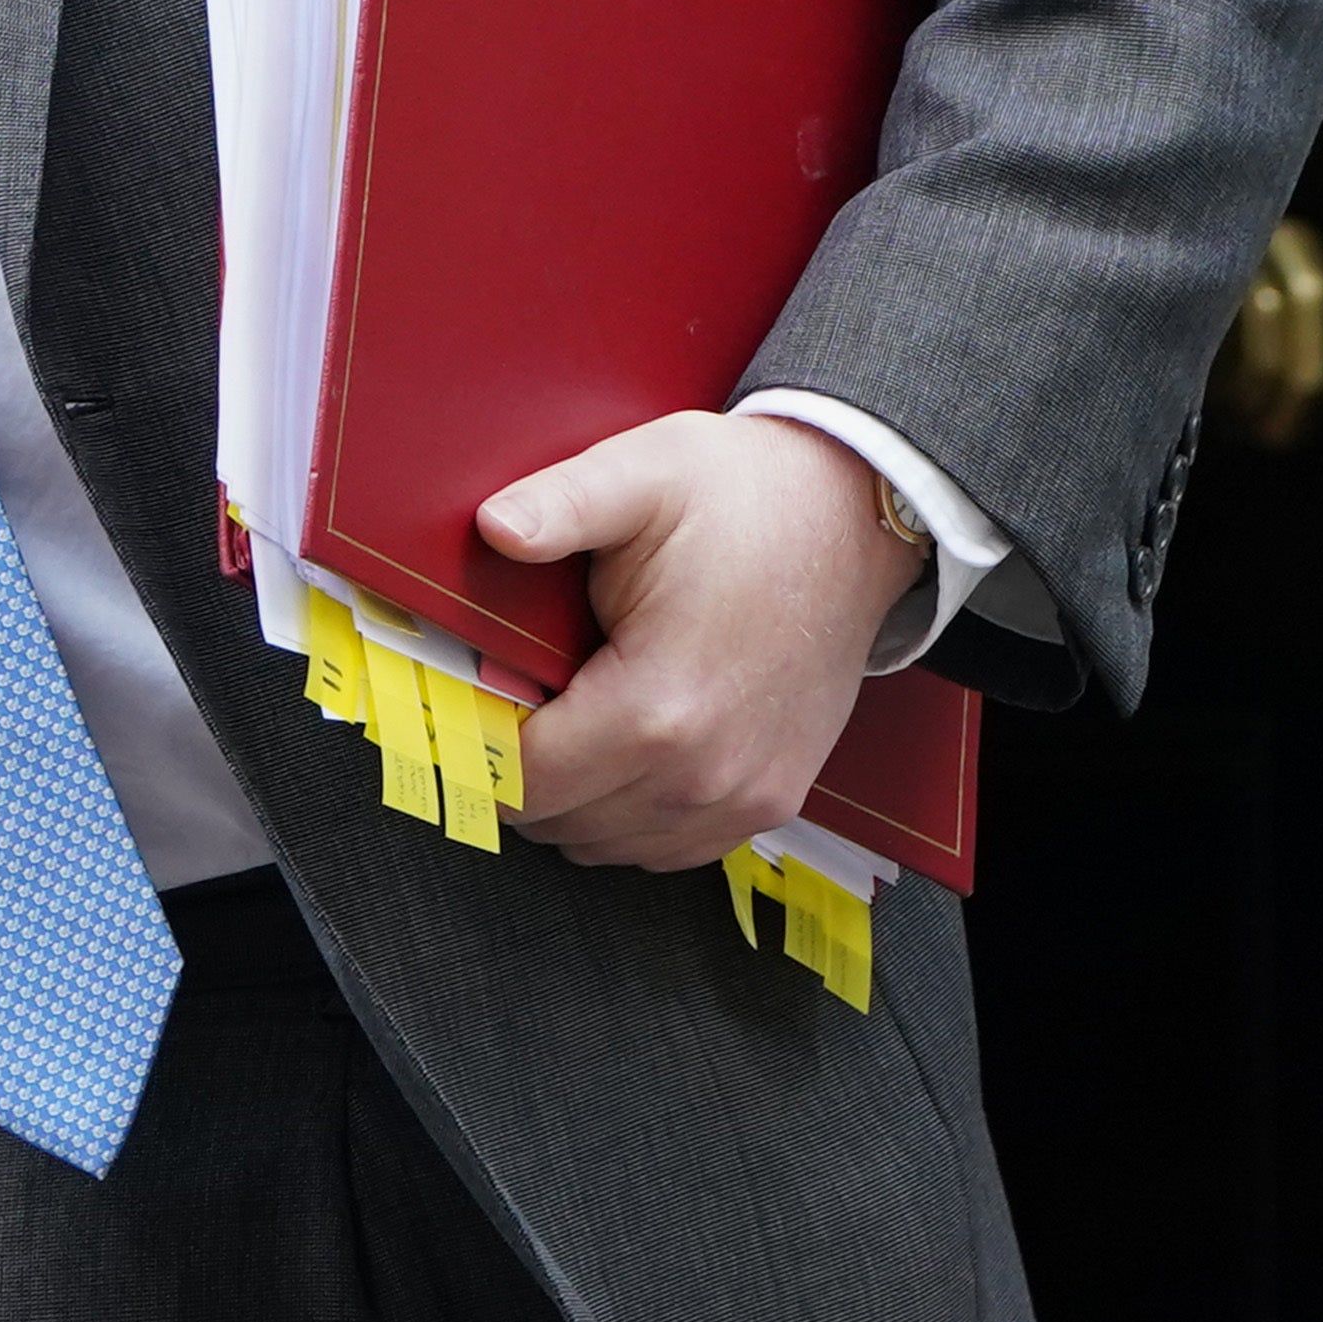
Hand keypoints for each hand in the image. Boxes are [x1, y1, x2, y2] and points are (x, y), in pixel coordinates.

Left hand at [476, 410, 923, 871]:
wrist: (854, 514)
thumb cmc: (748, 495)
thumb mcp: (645, 472)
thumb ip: (560, 504)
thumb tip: (494, 528)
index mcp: (659, 705)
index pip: (525, 779)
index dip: (478, 743)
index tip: (468, 700)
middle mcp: (704, 773)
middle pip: (558, 821)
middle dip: (521, 769)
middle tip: (514, 699)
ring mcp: (744, 797)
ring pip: (606, 846)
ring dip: (571, 799)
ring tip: (567, 720)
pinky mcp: (771, 801)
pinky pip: (666, 848)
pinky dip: (627, 818)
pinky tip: (620, 750)